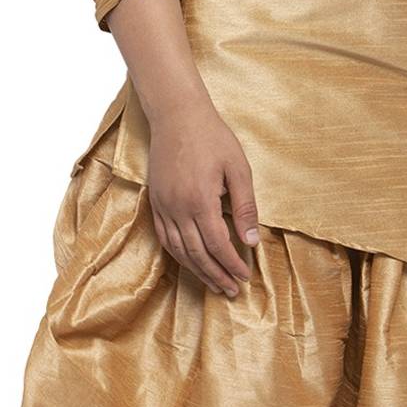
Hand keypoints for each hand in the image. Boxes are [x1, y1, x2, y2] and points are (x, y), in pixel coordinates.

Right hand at [146, 98, 260, 295]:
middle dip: (216, 275)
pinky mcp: (155, 201)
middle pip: (197, 254)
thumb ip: (245, 207)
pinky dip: (178, 255)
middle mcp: (177, 208)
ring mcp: (163, 206)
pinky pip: (164, 238)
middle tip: (231, 290)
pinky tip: (190, 262)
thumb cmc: (212, 138)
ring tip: (213, 284)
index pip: (218, 245)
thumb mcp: (238, 169)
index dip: (232, 264)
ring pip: (178, 250)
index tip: (245, 276)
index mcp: (200, 200)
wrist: (177, 116)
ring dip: (196, 271)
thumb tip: (251, 241)